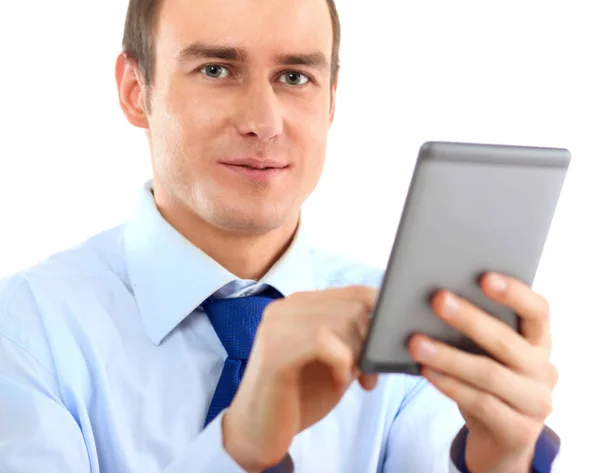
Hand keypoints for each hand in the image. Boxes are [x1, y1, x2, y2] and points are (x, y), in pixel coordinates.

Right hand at [222, 286, 378, 472]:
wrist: (258, 433)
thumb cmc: (299, 397)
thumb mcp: (335, 362)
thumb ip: (354, 339)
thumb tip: (391, 326)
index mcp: (300, 304)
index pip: (356, 292)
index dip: (381, 319)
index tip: (384, 349)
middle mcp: (286, 307)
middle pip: (354, 307)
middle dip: (370, 342)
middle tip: (366, 376)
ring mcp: (277, 325)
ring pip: (343, 321)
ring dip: (356, 355)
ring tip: (349, 380)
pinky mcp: (274, 350)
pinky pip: (325, 342)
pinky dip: (341, 364)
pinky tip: (337, 383)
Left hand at [408, 273, 558, 472]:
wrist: (498, 439)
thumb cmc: (485, 382)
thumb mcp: (486, 353)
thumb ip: (474, 330)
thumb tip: (435, 297)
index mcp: (539, 342)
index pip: (537, 311)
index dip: (514, 292)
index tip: (484, 276)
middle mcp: (544, 370)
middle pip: (506, 340)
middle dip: (469, 318)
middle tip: (437, 299)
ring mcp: (535, 403)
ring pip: (489, 373)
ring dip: (448, 355)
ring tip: (415, 342)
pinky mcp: (518, 431)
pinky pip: (480, 403)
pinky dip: (450, 385)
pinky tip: (426, 372)